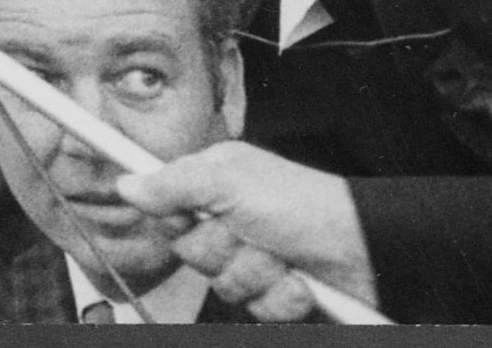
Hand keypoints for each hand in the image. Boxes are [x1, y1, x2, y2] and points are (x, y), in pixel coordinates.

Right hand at [109, 140, 375, 320]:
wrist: (364, 250)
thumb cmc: (306, 204)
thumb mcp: (233, 182)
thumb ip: (174, 183)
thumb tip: (127, 183)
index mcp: (215, 184)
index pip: (164, 200)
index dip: (169, 212)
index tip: (171, 207)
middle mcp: (229, 219)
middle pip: (190, 250)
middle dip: (224, 249)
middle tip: (251, 233)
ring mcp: (251, 257)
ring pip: (223, 284)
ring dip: (257, 275)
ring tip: (283, 257)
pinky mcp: (272, 290)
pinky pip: (255, 308)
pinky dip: (280, 297)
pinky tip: (298, 280)